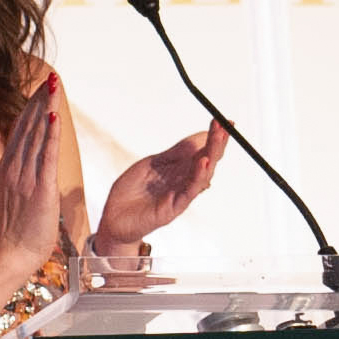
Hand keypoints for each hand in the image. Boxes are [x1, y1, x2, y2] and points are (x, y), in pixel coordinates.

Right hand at [0, 75, 62, 266]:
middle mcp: (14, 168)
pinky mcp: (40, 189)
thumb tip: (21, 158)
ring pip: (37, 136)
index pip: (21, 129)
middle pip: (28, 127)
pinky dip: (51, 135)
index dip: (32, 106)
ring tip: (54, 87)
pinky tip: (54, 116)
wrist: (14, 253)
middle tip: (50, 78)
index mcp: (8, 168)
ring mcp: (26, 178)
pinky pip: (46, 157)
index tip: (42, 87)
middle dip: (39, 100)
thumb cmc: (18, 228)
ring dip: (46, 109)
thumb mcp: (13, 193)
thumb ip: (17, 172)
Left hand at [94, 119, 227, 252]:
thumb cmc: (131, 191)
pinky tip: (203, 162)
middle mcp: (184, 182)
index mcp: (179, 170)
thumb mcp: (151, 164)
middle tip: (225, 125)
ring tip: (219, 137)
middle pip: (207, 160)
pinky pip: (189, 191)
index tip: (223, 120)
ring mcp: (180, 195)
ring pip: (203, 174)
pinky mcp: (172, 208)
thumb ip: (173, 154)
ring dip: (212, 155)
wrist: (113, 218)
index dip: (213, 136)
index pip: (201, 150)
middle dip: (217, 142)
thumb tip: (199, 136)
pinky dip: (198, 176)